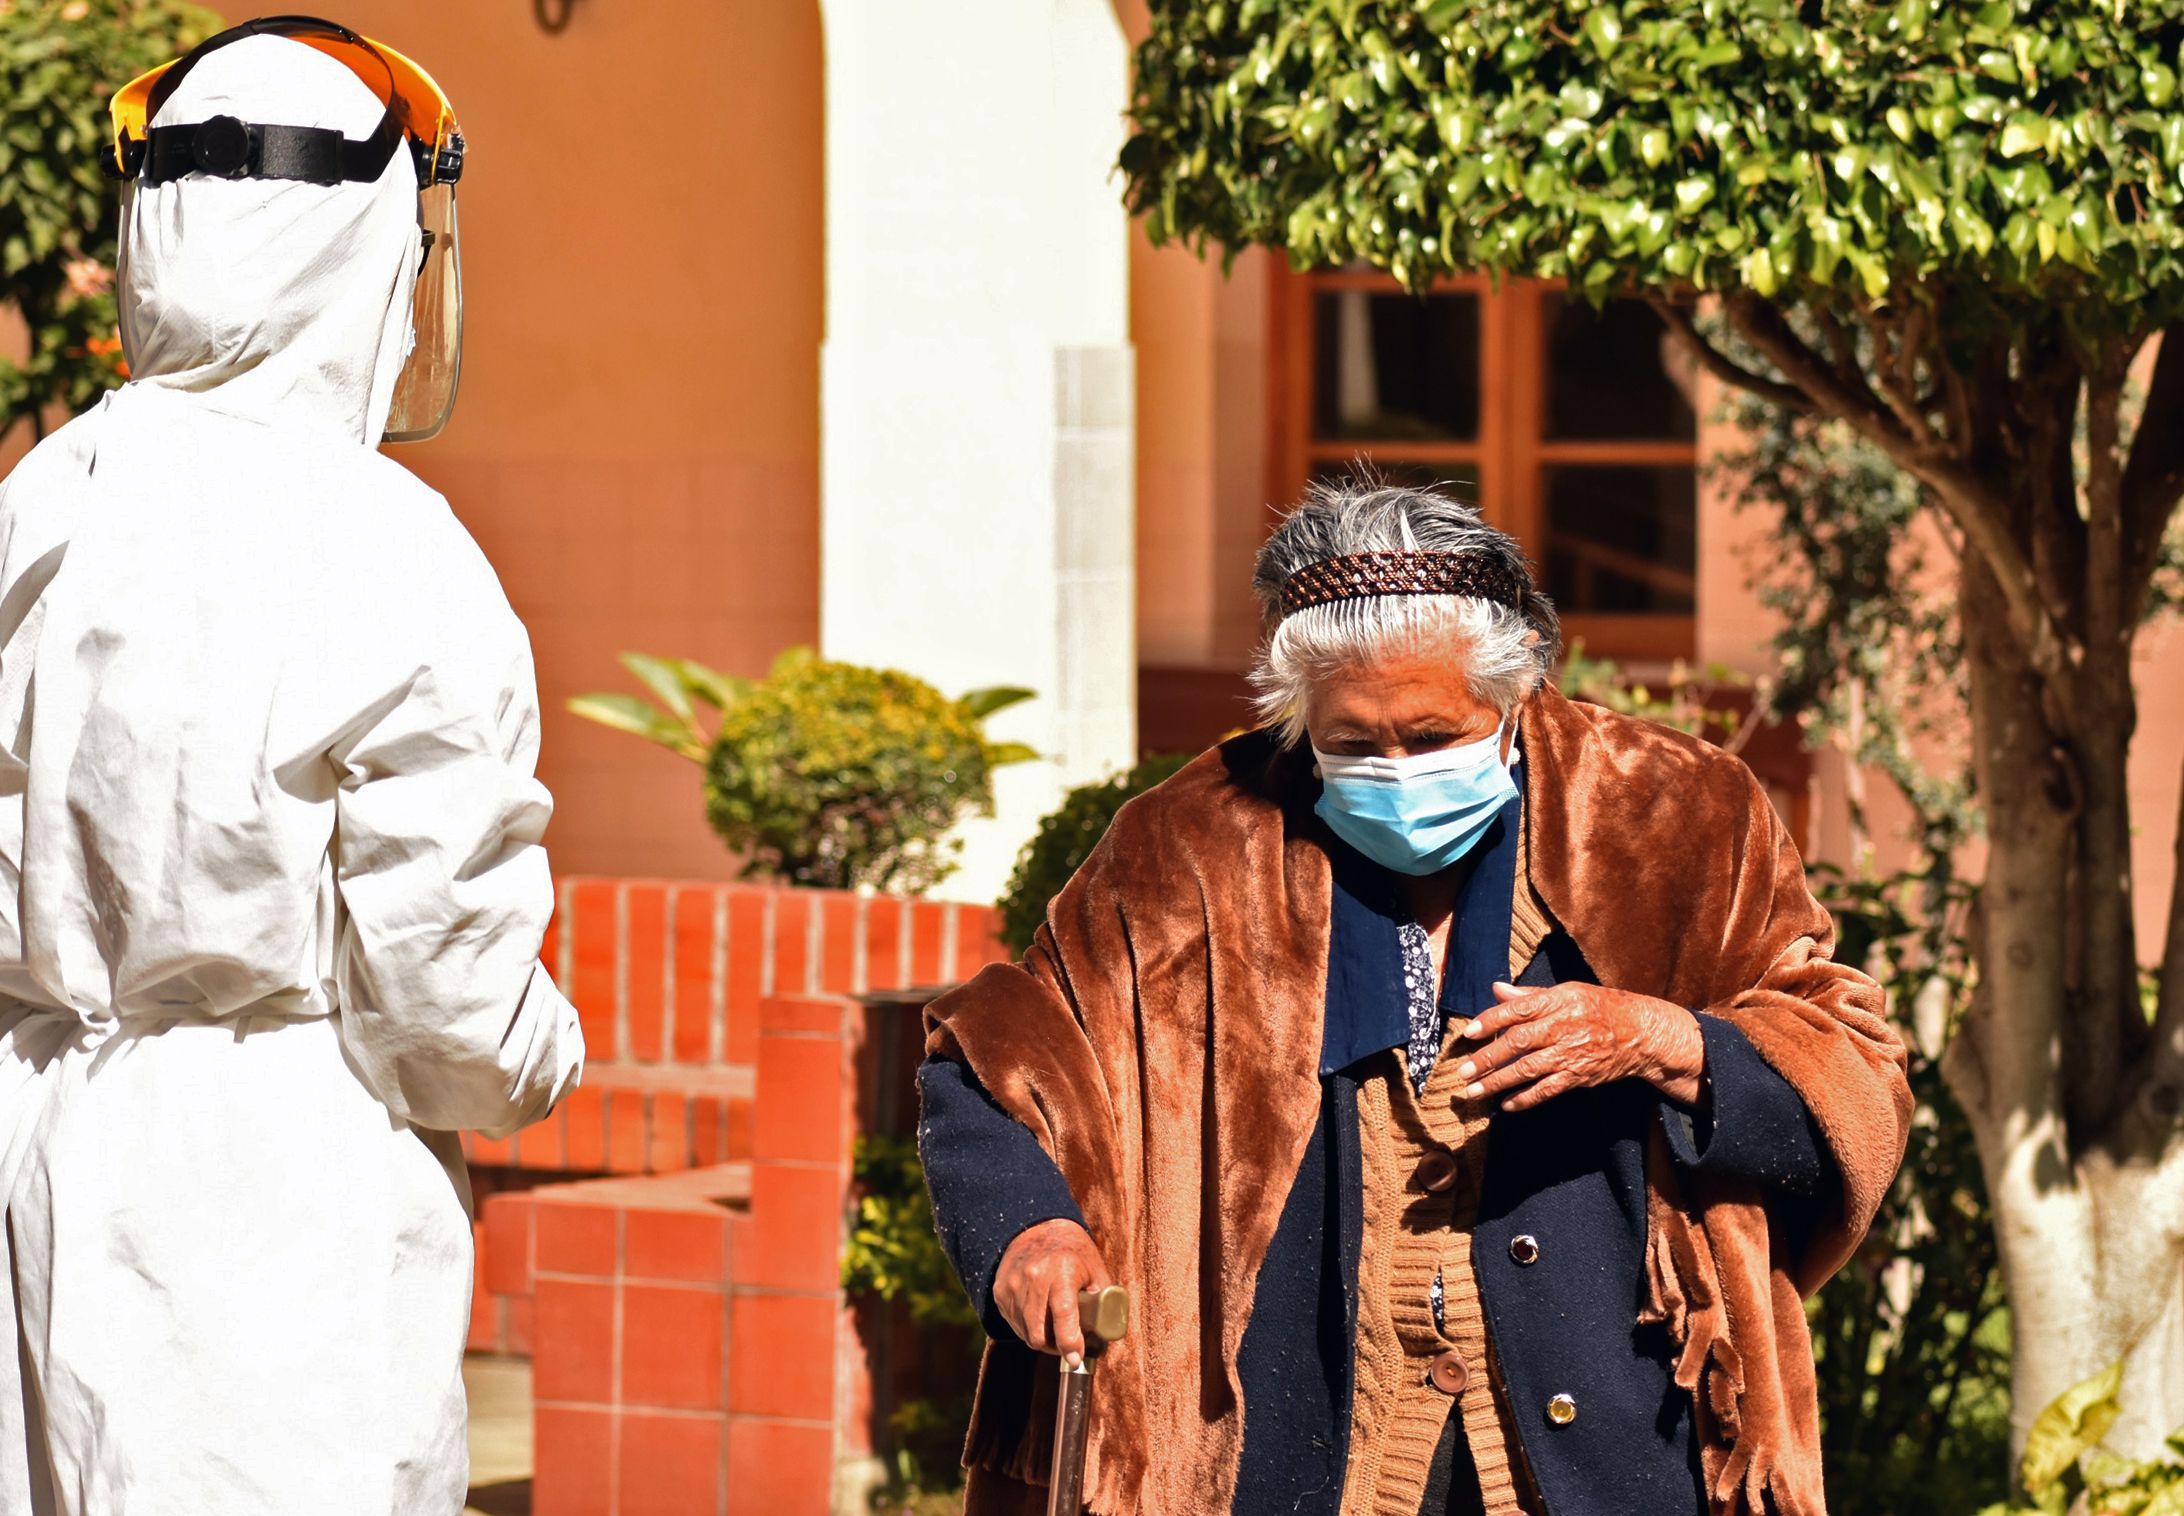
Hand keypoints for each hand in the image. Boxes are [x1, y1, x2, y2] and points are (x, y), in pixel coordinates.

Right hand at [993, 1218, 1112, 1365]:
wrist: (1035, 1228)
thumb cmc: (1072, 1251)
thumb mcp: (1095, 1268)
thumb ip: (1102, 1299)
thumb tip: (1107, 1333)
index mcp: (1061, 1271)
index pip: (1063, 1314)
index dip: (1069, 1342)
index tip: (1075, 1359)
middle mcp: (1033, 1278)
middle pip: (1039, 1333)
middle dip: (1055, 1347)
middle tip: (1069, 1346)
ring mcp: (1013, 1285)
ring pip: (1026, 1333)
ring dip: (1042, 1339)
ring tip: (1055, 1326)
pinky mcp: (1000, 1292)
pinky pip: (1015, 1325)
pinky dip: (1028, 1328)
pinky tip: (1039, 1315)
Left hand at [1453, 982, 1704, 1111]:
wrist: (1639, 1032)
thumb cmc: (1598, 1007)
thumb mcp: (1567, 992)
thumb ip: (1529, 996)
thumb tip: (1496, 989)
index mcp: (1557, 1002)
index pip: (1517, 1010)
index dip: (1490, 1021)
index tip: (1468, 1033)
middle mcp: (1562, 1027)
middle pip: (1517, 1043)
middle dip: (1487, 1059)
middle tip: (1462, 1071)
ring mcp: (1570, 1054)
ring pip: (1527, 1070)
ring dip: (1498, 1082)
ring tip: (1474, 1092)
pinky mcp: (1578, 1076)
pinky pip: (1547, 1090)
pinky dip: (1525, 1099)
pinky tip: (1506, 1105)